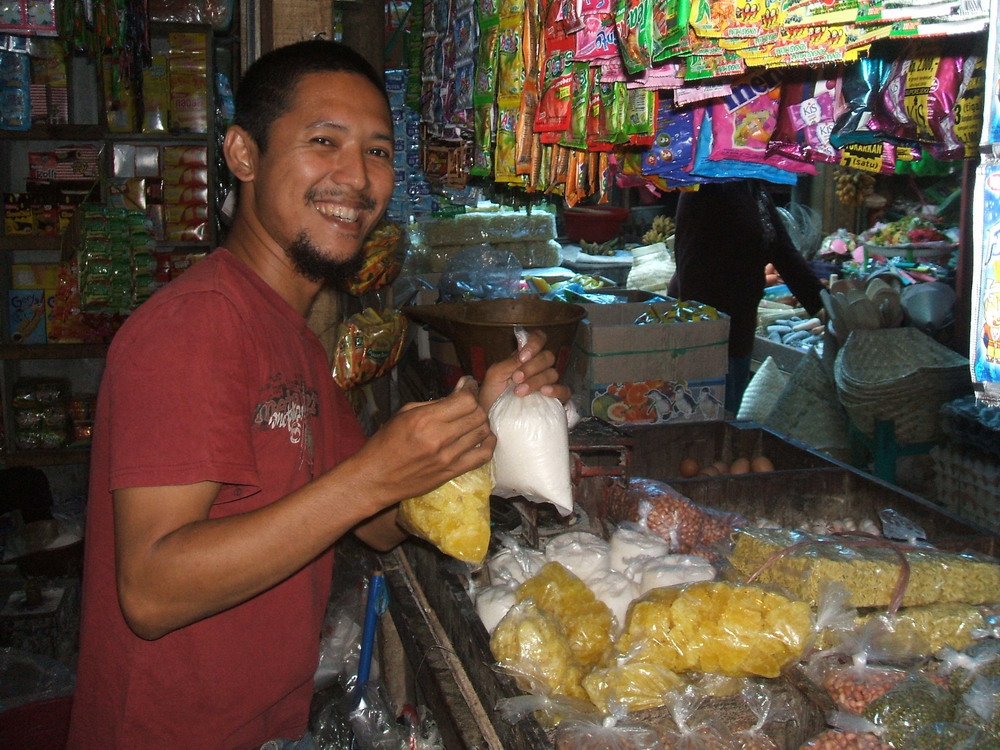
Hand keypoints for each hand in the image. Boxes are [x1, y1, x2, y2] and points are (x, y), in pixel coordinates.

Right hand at [358, 378, 495, 505]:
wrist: (376, 478)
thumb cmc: (385, 443)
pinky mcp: (452, 472)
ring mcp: (448, 457)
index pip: (465, 400)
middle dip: (477, 404)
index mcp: (425, 419)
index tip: (468, 386)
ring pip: (482, 433)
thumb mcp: (404, 414)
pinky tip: (483, 438)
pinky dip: (488, 443)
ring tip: (473, 419)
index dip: (470, 390)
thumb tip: (460, 390)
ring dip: (481, 422)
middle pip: (478, 415)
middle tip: (469, 402)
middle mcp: (439, 437)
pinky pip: (483, 456)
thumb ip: (434, 403)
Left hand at [478, 329, 571, 410]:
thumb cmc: (491, 395)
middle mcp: (538, 368)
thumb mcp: (494, 376)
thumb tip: (524, 356)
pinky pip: (564, 391)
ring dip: (536, 381)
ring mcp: (547, 383)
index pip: (539, 339)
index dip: (534, 344)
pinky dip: (556, 390)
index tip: (522, 357)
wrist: (491, 420)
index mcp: (524, 357)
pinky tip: (544, 393)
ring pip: (553, 373)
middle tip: (516, 378)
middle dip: (532, 366)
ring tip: (519, 392)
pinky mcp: (553, 400)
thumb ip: (508, 363)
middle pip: (547, 356)